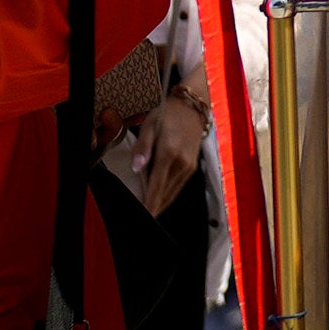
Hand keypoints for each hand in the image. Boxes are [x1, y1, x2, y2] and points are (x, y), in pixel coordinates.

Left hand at [131, 89, 208, 215]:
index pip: (157, 186)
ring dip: (161, 204)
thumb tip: (137, 168)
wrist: (191, 109)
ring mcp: (189, 167)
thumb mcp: (149, 126)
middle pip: (165, 194)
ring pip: (172, 193)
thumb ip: (142, 148)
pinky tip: (159, 201)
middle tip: (141, 220)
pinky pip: (177, 187)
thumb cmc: (166, 115)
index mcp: (169, 154)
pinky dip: (167, 196)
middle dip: (154, 208)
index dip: (150, 203)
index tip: (143, 216)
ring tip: (149, 214)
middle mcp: (182, 164)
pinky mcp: (191, 168)